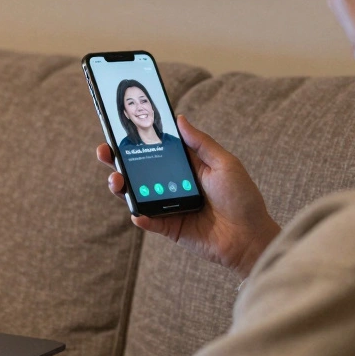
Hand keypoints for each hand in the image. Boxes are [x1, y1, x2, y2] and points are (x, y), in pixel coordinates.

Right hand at [98, 115, 279, 278]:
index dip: (137, 139)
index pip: (156, 149)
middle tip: (105, 152)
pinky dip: (140, 217)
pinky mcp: (169, 227)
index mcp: (186, 165)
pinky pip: (149, 221)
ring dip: (122, 187)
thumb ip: (200, 143)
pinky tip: (137, 212)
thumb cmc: (242, 198)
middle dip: (118, 160)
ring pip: (137, 194)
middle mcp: (173, 183)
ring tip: (116, 181)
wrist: (249, 237)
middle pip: (139, 170)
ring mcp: (169, 206)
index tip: (119, 128)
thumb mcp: (225, 163)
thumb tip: (179, 118)